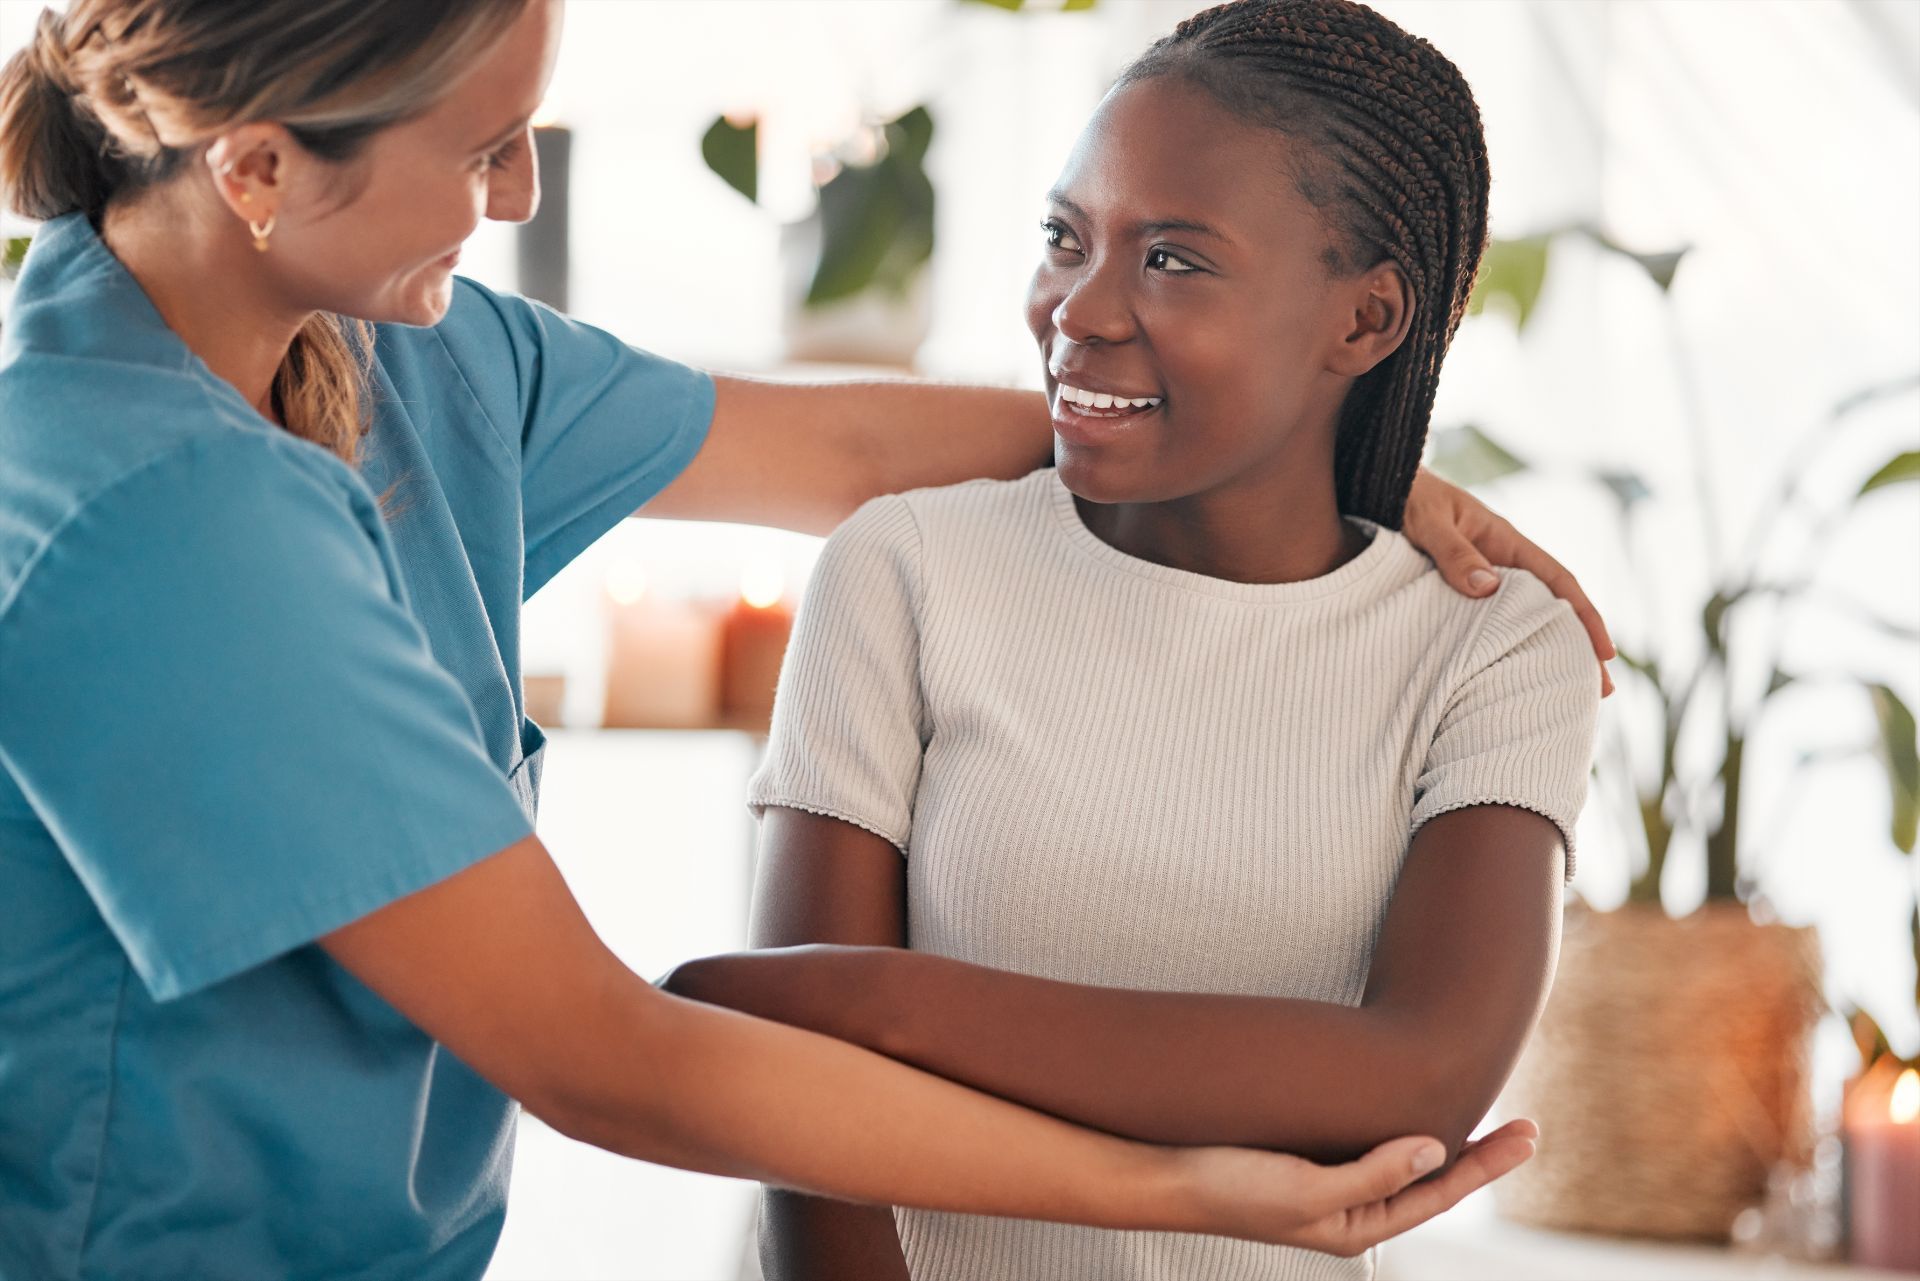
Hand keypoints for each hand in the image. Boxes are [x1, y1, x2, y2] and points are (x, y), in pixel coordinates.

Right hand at [1174, 1119, 1538, 1254]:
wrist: (1160, 1176)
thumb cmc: (1228, 1187)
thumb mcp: (1306, 1189)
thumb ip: (1373, 1173)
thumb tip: (1435, 1151)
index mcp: (1354, 1226)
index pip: (1438, 1194)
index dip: (1486, 1164)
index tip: (1527, 1135)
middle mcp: (1348, 1209)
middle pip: (1429, 1181)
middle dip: (1479, 1156)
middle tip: (1528, 1128)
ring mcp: (1326, 1184)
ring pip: (1401, 1164)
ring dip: (1442, 1141)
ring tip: (1482, 1117)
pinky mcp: (1303, 1158)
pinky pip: (1367, 1145)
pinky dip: (1398, 1129)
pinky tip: (1408, 1110)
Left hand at [1403, 469, 1614, 696]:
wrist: (1378, 482)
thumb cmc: (1405, 496)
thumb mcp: (1428, 521)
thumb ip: (1454, 552)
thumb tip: (1488, 588)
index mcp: (1504, 541)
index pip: (1558, 582)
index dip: (1584, 617)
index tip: (1603, 653)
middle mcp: (1500, 560)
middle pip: (1549, 608)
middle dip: (1575, 647)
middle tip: (1598, 693)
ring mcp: (1481, 575)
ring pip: (1521, 618)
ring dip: (1543, 651)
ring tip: (1558, 694)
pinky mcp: (1457, 588)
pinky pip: (1489, 620)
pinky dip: (1506, 645)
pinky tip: (1507, 673)